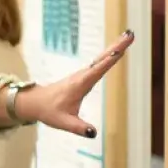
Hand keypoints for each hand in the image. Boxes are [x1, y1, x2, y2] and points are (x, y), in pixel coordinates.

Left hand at [0, 31, 135, 135]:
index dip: (109, 60)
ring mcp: (83, 74)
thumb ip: (78, 127)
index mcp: (80, 84)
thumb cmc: (49, 111)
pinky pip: (99, 62)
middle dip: (117, 46)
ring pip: (102, 58)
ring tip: (128, 37)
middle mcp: (83, 75)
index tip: (120, 50)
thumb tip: (93, 133)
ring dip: (115, 47)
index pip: (97, 70)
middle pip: (102, 59)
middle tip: (130, 34)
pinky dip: (110, 54)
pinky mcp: (84, 75)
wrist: (37, 102)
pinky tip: (117, 50)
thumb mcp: (63, 122)